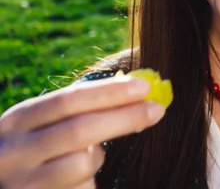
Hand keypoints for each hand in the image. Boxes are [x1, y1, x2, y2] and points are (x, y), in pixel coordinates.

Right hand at [0, 75, 165, 187]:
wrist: (7, 186)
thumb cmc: (37, 150)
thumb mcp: (43, 125)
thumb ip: (79, 109)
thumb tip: (136, 92)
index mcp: (17, 121)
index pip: (68, 99)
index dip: (109, 92)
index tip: (144, 87)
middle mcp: (13, 153)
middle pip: (80, 130)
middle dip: (124, 117)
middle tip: (157, 109)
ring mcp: (22, 184)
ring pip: (83, 163)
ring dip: (99, 157)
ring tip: (89, 156)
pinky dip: (89, 182)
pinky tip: (76, 180)